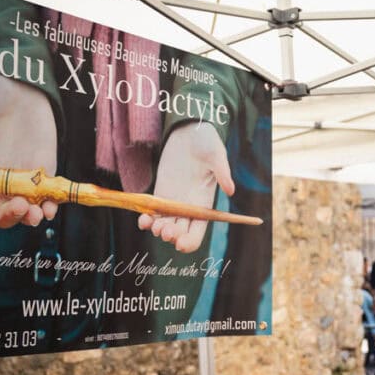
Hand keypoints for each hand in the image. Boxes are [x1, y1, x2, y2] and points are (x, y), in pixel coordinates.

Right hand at [0, 73, 57, 233]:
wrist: (16, 81)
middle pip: (2, 217)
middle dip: (9, 218)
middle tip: (16, 205)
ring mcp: (21, 178)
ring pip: (25, 212)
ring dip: (29, 218)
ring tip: (35, 211)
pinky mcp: (43, 170)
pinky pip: (48, 197)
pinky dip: (50, 207)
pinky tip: (49, 207)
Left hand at [138, 122, 234, 252]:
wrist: (189, 131)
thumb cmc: (207, 142)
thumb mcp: (217, 155)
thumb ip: (223, 172)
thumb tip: (231, 190)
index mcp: (204, 203)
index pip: (198, 231)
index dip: (190, 241)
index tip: (180, 243)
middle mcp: (188, 206)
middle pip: (180, 232)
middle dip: (171, 236)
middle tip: (165, 230)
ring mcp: (173, 201)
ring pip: (164, 225)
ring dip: (158, 230)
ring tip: (154, 224)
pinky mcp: (160, 193)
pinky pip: (152, 213)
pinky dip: (146, 220)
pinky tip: (143, 219)